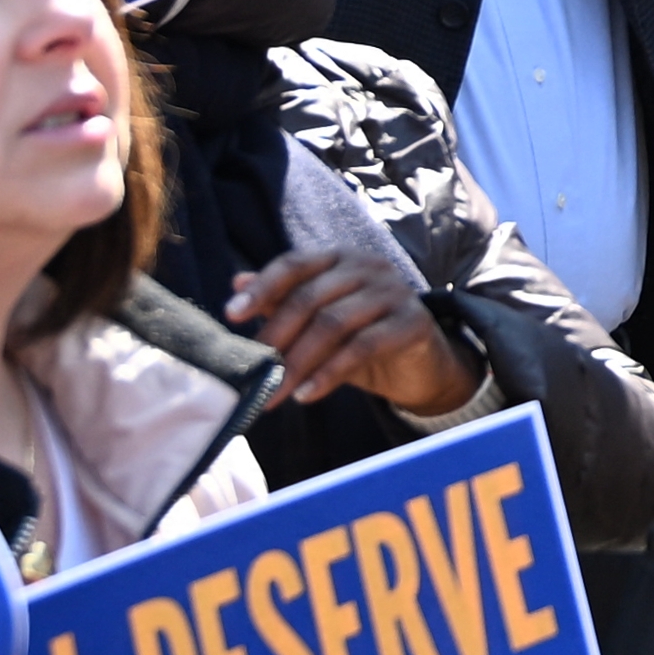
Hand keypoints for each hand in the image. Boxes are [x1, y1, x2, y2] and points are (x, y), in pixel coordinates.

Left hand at [229, 235, 482, 415]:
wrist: (421, 366)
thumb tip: (236, 283)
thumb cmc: (362, 338)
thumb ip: (282, 300)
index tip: (232, 315)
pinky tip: (307, 395)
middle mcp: (368, 266)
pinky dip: (329, 373)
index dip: (262, 287)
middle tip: (252, 375)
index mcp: (340, 259)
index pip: (294, 263)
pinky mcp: (413, 321)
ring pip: (333, 323)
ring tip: (274, 394)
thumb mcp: (318, 320)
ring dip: (298, 363)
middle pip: (310, 297)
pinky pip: (363, 346)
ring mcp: (394, 291)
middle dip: (276, 338)